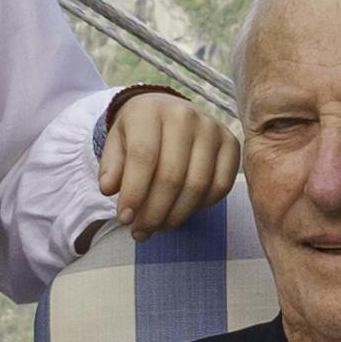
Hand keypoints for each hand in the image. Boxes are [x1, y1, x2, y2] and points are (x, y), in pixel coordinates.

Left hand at [90, 88, 233, 235]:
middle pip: (172, 175)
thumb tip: (109, 189)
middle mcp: (185, 115)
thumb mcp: (116, 142)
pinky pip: (221, 186)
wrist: (168, 111)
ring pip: (197, 185)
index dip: (134, 193)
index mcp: (150, 110)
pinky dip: (201, 206)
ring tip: (158, 226)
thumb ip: (111, 165)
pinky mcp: (231, 143)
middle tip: (141, 231)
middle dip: (154, 212)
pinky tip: (182, 210)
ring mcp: (212, 128)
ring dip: (176, 215)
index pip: (143, 156)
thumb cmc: (139, 132)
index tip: (125, 218)